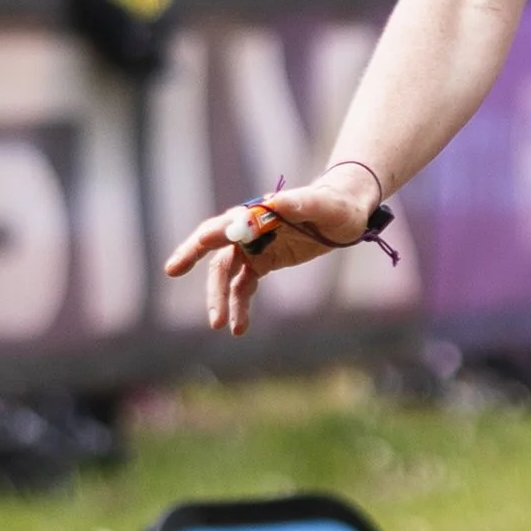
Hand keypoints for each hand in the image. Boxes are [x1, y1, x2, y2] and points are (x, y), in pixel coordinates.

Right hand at [162, 167, 376, 335]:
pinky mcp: (264, 261)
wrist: (345, 214)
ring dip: (221, 299)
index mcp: (258, 213)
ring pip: (227, 274)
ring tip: (219, 326)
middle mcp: (250, 230)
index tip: (185, 257)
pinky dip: (239, 306)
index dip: (203, 240)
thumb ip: (299, 203)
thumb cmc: (335, 205)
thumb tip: (275, 202)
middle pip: (217, 252)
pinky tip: (239, 327)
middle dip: (202, 272)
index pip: (224, 226)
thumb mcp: (322, 205)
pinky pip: (243, 285)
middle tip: (187, 288)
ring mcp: (255, 247)